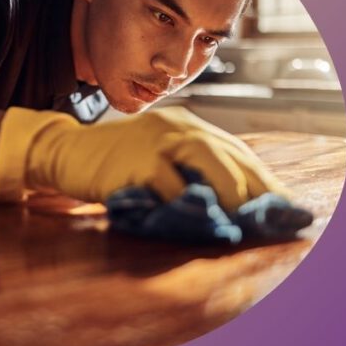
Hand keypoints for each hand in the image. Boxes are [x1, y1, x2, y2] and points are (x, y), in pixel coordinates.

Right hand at [0, 106, 289, 210]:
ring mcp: (154, 141)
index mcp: (184, 124)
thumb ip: (187, 168)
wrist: (63, 152)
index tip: (282, 205)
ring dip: (229, 194)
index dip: (262, 179)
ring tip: (239, 221)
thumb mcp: (154, 154)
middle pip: (228, 153)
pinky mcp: (135, 162)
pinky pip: (171, 186)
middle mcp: (174, 126)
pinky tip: (201, 221)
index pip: (234, 150)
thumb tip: (232, 203)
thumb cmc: (110, 160)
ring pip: (207, 162)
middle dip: (254, 188)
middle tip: (266, 218)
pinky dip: (189, 206)